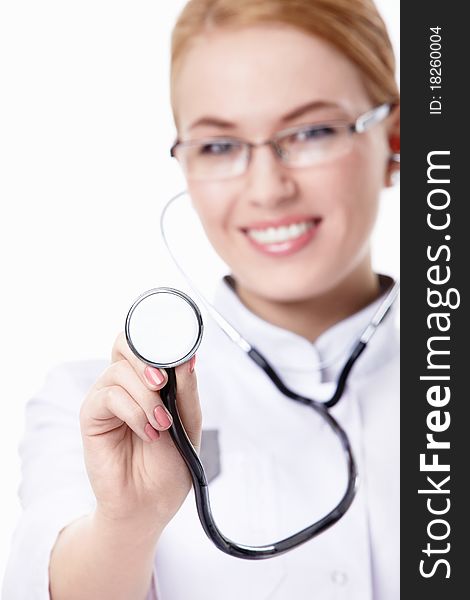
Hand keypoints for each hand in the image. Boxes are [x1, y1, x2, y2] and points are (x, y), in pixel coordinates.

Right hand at [80, 332, 200, 531]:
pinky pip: (109, 396)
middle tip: (163, 383)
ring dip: (147, 397)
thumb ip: (186, 390)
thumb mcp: (189, 423)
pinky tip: (147, 432)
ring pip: (120, 371)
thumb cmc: (170, 465)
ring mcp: (107, 398)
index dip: (157, 339)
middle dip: (147, 359)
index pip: (144, 342)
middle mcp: (126, 384)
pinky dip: (133, 412)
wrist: (151, 504)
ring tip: (161, 425)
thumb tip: (188, 357)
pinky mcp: (91, 416)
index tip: (177, 350)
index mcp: (148, 381)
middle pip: (125, 344)